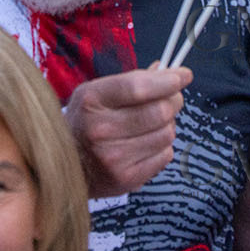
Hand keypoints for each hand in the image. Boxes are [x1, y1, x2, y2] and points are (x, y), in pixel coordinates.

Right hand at [64, 65, 188, 196]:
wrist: (67, 163)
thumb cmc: (87, 122)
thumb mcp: (97, 92)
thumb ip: (133, 80)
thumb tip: (169, 72)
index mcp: (92, 100)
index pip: (138, 87)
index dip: (167, 81)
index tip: (183, 76)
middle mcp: (100, 129)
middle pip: (159, 111)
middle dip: (174, 101)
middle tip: (173, 99)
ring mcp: (113, 157)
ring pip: (167, 134)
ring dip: (168, 126)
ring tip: (154, 124)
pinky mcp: (126, 178)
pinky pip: (165, 156)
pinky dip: (163, 146)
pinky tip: (148, 144)